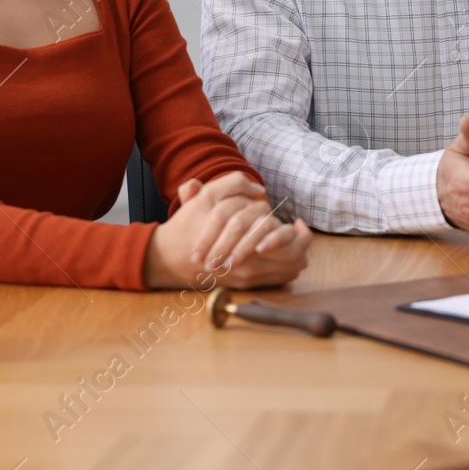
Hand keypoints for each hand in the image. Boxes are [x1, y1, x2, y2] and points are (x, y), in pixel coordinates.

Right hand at [143, 171, 312, 289]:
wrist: (166, 258)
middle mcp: (249, 264)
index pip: (286, 239)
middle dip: (301, 244)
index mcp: (244, 240)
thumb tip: (259, 189)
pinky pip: (277, 280)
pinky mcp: (243, 285)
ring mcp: (247, 276)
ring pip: (288, 270)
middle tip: (298, 231)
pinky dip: (286, 268)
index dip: (298, 232)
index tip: (296, 221)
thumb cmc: (188, 226)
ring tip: (293, 242)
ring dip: (295, 256)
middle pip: (295, 258)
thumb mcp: (206, 196)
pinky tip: (281, 254)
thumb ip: (233, 184)